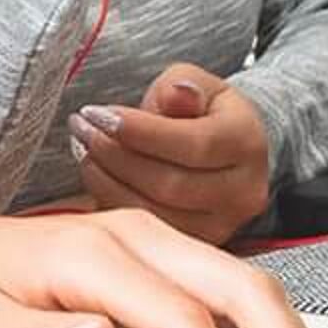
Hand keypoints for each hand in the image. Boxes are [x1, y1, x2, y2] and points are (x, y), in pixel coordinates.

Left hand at [69, 65, 273, 244]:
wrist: (225, 150)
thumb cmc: (204, 111)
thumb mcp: (198, 84)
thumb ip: (182, 86)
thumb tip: (177, 93)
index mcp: (246, 143)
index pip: (193, 143)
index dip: (140, 131)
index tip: (96, 113)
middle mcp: (242, 192)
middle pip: (170, 184)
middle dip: (115, 155)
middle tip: (81, 128)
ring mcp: (222, 225)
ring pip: (155, 213)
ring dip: (107, 181)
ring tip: (85, 150)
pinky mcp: (197, 243)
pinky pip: (147, 232)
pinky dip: (113, 204)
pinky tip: (96, 177)